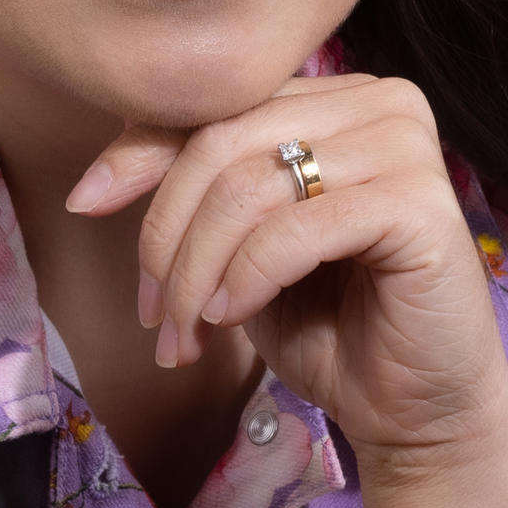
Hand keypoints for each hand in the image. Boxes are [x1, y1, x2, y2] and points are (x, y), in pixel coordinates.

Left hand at [69, 72, 507, 475]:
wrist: (413, 409)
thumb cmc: (330, 325)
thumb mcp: (238, 249)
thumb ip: (197, 193)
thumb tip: (101, 175)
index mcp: (336, 97)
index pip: (215, 105)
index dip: (141, 153)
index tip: (84, 203)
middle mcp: (380, 101)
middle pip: (222, 142)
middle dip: (166, 235)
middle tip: (155, 315)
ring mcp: (407, 146)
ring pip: (250, 188)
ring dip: (197, 271)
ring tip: (187, 335)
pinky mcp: (422, 205)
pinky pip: (296, 229)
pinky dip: (247, 277)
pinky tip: (233, 316)